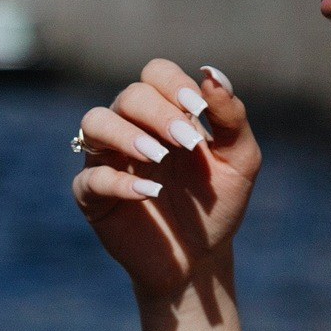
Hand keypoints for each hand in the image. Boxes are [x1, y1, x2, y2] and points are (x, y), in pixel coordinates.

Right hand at [72, 59, 259, 300]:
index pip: (155, 74)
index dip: (172, 83)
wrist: (200, 256)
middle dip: (158, 114)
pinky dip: (118, 181)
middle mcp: (131, 128)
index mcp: (165, 113)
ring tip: (158, 157)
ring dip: (126, 134)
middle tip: (186, 143)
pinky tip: (149, 192)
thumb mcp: (240, 159)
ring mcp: (107, 160)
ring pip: (94, 123)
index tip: (197, 110)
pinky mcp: (92, 195)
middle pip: (128, 96)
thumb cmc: (217, 202)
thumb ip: (231, 117)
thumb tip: (212, 74)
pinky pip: (90, 177)